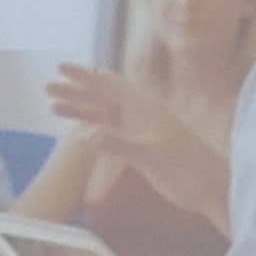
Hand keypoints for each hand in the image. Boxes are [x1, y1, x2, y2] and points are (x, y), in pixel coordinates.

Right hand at [48, 61, 229, 216]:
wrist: (208, 186)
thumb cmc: (187, 167)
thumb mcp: (151, 155)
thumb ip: (120, 143)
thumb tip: (88, 133)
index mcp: (142, 109)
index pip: (108, 83)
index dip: (85, 74)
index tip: (61, 68)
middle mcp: (138, 116)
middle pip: (101, 96)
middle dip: (75, 90)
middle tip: (47, 87)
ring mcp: (138, 131)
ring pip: (102, 114)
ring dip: (79, 109)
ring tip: (53, 107)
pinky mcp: (139, 148)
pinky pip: (109, 132)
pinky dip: (92, 129)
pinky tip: (77, 132)